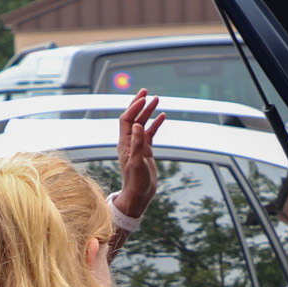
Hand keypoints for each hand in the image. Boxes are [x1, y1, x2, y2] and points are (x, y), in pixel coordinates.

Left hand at [114, 91, 165, 221]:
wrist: (139, 195)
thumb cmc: (136, 182)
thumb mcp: (137, 163)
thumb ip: (137, 144)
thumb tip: (137, 125)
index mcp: (124, 143)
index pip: (127, 120)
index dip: (134, 108)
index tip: (143, 98)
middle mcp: (129, 142)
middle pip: (133, 118)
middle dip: (139, 104)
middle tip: (146, 91)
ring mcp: (138, 145)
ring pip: (142, 123)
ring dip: (148, 112)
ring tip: (157, 99)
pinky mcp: (146, 150)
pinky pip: (150, 133)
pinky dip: (155, 124)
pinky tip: (162, 116)